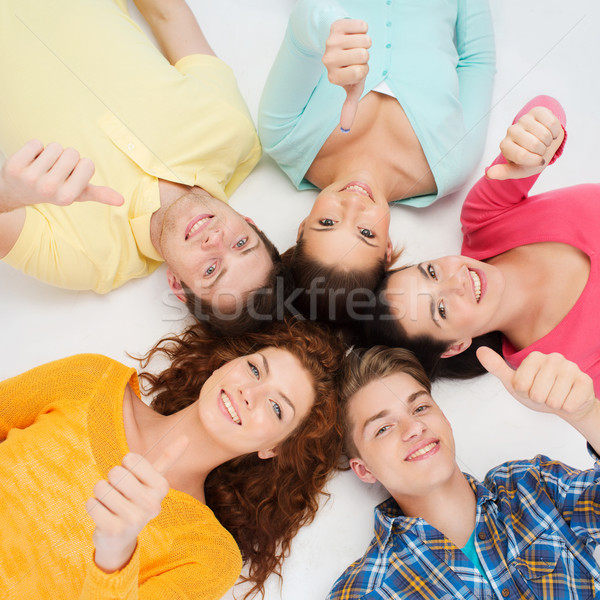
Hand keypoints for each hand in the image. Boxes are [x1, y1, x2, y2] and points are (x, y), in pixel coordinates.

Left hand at [0, 140, 123, 212]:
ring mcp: (30, 178)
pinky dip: (34, 149)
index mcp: (67, 196)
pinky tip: (31, 161)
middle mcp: (49, 189)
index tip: (71, 176)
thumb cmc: (53, 190)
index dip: (81, 166)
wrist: (17, 192)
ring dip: (51, 153)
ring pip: (55, 146)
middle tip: (55, 170)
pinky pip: (35, 143)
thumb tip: (121, 200)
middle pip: (72, 153)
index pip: (87, 163)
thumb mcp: (76, 194)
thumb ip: (99, 195)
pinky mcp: (15, 166)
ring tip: (44, 166)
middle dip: (66, 158)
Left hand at [86, 436, 188, 572]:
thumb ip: (168, 459)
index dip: (126, 466)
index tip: (132, 479)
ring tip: (110, 504)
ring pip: (101, 487)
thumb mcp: (153, 480)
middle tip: (119, 493)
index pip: (130, 459)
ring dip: (101, 493)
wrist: (121, 538)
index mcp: (162, 487)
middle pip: (116, 472)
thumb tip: (186, 437)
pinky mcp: (114, 531)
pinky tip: (103, 515)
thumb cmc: (136, 500)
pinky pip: (91, 503)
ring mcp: (134, 520)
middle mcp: (152, 504)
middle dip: (111, 480)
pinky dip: (92, 505)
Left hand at [322, 19, 370, 132]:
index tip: (355, 70)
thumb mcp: (350, 87)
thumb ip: (349, 107)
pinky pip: (362, 26)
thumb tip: (346, 129)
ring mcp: (331, 42)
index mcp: (333, 77)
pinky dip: (362, 29)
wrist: (335, 41)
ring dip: (364, 42)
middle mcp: (328, 60)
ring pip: (365, 41)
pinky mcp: (336, 25)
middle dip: (365, 56)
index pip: (360, 73)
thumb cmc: (348, 67)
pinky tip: (352, 33)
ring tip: (354, 45)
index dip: (364, 70)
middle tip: (354, 57)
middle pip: (363, 56)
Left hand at [477, 347, 596, 423]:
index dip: (524, 392)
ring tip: (555, 396)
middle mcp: (554, 358)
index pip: (520, 384)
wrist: (564, 403)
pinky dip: (566, 408)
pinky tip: (567, 399)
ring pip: (553, 400)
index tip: (530, 388)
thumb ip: (496, 367)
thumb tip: (479, 350)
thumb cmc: (537, 391)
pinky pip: (569, 404)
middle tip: (543, 394)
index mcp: (535, 356)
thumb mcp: (514, 381)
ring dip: (552, 403)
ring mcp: (572, 368)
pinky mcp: (585, 382)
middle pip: (537, 393)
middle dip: (538, 399)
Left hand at [486, 107, 563, 180]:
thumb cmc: (530, 159)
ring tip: (545, 142)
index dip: (534, 161)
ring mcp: (523, 120)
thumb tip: (488, 174)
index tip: (538, 161)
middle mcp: (511, 131)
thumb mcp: (518, 170)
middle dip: (543, 151)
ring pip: (544, 134)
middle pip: (534, 145)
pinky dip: (555, 131)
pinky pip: (551, 122)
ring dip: (549, 142)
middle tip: (541, 151)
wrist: (543, 144)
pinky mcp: (536, 111)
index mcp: (505, 146)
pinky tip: (550, 133)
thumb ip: (504, 173)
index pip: (521, 155)